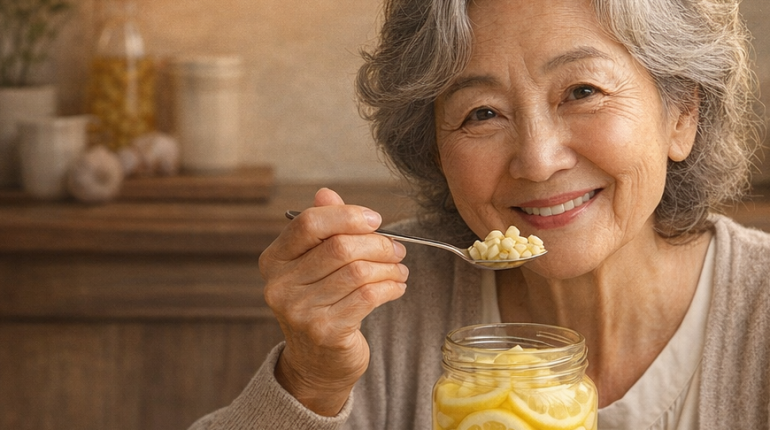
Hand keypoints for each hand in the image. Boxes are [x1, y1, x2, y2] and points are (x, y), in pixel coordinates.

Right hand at [259, 188, 408, 415]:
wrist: (317, 363)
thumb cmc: (321, 304)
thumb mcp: (315, 264)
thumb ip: (322, 228)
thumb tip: (326, 193)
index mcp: (274, 261)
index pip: (310, 223)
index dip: (347, 216)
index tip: (375, 220)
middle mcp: (280, 286)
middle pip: (340, 247)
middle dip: (378, 244)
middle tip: (397, 249)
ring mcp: (300, 311)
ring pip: (359, 272)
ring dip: (389, 267)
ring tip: (400, 269)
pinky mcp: (326, 332)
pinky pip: (368, 297)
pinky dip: (391, 287)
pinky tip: (397, 286)